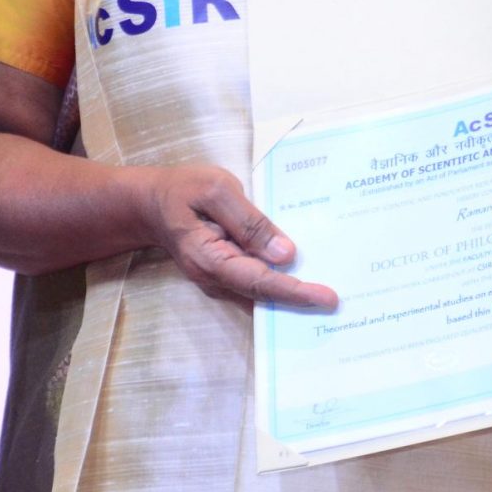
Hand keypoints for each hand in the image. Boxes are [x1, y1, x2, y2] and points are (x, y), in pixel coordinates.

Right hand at [135, 163, 337, 309]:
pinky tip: (307, 275)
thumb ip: (250, 222)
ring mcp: (220, 278)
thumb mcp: (216, 191)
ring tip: (331, 292)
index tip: (327, 299)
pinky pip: (256, 281)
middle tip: (341, 301)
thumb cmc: (183, 190)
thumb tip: (285, 254)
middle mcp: (216, 278)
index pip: (261, 282)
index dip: (296, 292)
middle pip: (264, 294)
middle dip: (301, 299)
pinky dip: (281, 282)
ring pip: (262, 292)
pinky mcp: (226, 270)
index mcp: (212, 260)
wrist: (151, 202)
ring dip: (294, 293)